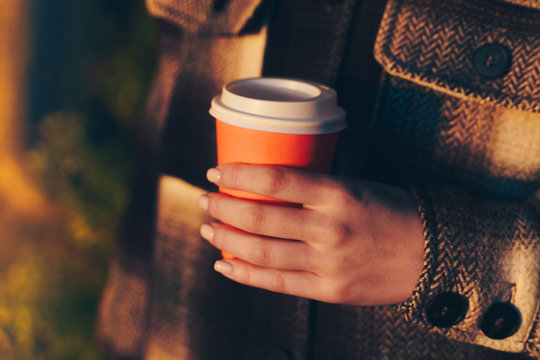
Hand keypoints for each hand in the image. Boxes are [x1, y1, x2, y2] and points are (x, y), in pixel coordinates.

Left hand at [198, 164, 424, 305]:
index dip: (238, 173)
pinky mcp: (328, 290)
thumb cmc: (390, 213)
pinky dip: (244, 275)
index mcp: (338, 194)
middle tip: (206, 199)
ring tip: (209, 229)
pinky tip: (225, 265)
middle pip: (260, 217)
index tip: (216, 172)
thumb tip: (265, 185)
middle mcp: (330, 228)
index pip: (276, 178)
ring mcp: (328, 263)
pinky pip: (276, 284)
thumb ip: (314, 189)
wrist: (431, 255)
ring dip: (226, 240)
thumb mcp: (355, 187)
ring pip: (261, 252)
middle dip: (223, 207)